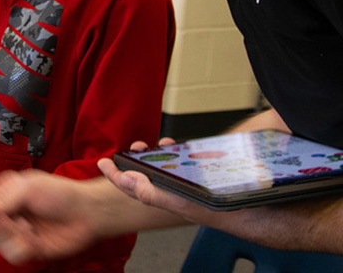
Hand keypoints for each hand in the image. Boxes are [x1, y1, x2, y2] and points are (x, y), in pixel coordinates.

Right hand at [0, 169, 108, 263]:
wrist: (85, 214)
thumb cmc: (59, 193)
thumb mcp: (27, 188)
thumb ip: (1, 199)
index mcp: (3, 192)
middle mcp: (7, 212)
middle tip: (11, 219)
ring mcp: (16, 231)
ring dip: (13, 236)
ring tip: (30, 226)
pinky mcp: (27, 249)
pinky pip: (13, 255)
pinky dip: (24, 248)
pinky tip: (36, 238)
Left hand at [97, 137, 222, 227]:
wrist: (256, 214)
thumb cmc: (222, 212)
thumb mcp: (182, 201)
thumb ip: (153, 194)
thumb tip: (127, 181)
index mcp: (166, 200)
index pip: (133, 188)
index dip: (116, 175)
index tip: (103, 163)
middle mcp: (175, 193)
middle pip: (147, 176)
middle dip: (137, 159)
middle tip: (135, 146)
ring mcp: (189, 185)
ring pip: (164, 169)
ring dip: (155, 155)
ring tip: (153, 145)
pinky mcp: (203, 177)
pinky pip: (183, 165)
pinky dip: (176, 154)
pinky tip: (176, 146)